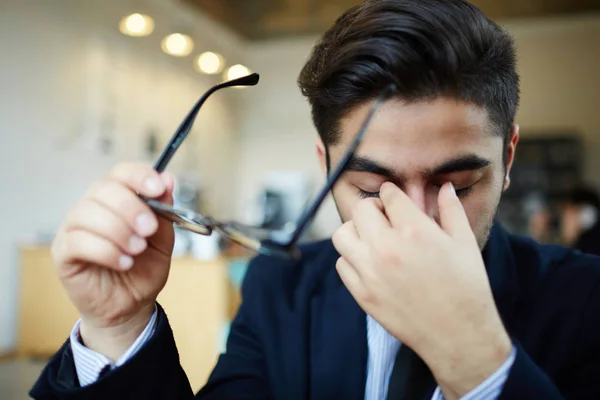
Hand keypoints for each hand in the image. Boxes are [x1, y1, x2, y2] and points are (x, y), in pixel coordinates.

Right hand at [52, 163, 174, 360]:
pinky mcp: (63, 252)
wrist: (131, 305)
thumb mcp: (163, 240)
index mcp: (118, 199)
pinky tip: (123, 263)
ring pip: (88, 213)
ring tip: (137, 250)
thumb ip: (165, 210)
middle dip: (131, 207)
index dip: (139, 176)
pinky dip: (106, 251)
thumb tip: (168, 179)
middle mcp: (92, 207)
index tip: (157, 189)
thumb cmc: (143, 269)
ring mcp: (74, 228)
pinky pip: (78, 241)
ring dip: (119, 231)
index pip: (121, 173)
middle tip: (149, 229)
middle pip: (103, 189)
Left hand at [332, 182, 511, 398]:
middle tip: (386, 218)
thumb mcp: (465, 243)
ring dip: (356, 231)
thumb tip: (444, 187)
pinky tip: (370, 262)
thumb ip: (451, 210)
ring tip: (373, 239)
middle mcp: (386, 248)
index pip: (389, 195)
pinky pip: (342, 264)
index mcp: (414, 230)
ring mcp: (370, 272)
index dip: (393, 194)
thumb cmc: (467, 287)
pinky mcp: (362, 294)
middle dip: (374, 208)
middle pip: (361, 209)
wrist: (459, 335)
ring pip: (342, 234)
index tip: (395, 199)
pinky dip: (352, 258)